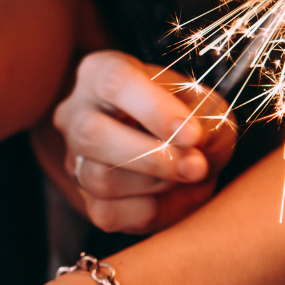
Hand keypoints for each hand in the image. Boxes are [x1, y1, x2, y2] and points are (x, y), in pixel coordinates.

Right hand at [53, 50, 236, 233]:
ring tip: (187, 175)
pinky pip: (108, 211)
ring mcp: (74, 158)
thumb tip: (191, 147)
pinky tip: (166, 195)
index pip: (115, 82)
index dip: (154, 110)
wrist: (186, 162)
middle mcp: (76, 113)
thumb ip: (204, 121)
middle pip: (91, 133)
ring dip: (155, 182)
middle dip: (150, 155)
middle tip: (196, 166)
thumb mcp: (209, 109)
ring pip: (98, 177)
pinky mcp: (85, 199)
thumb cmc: (193, 121)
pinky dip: (148, 210)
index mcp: (101, 72)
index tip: (193, 135)